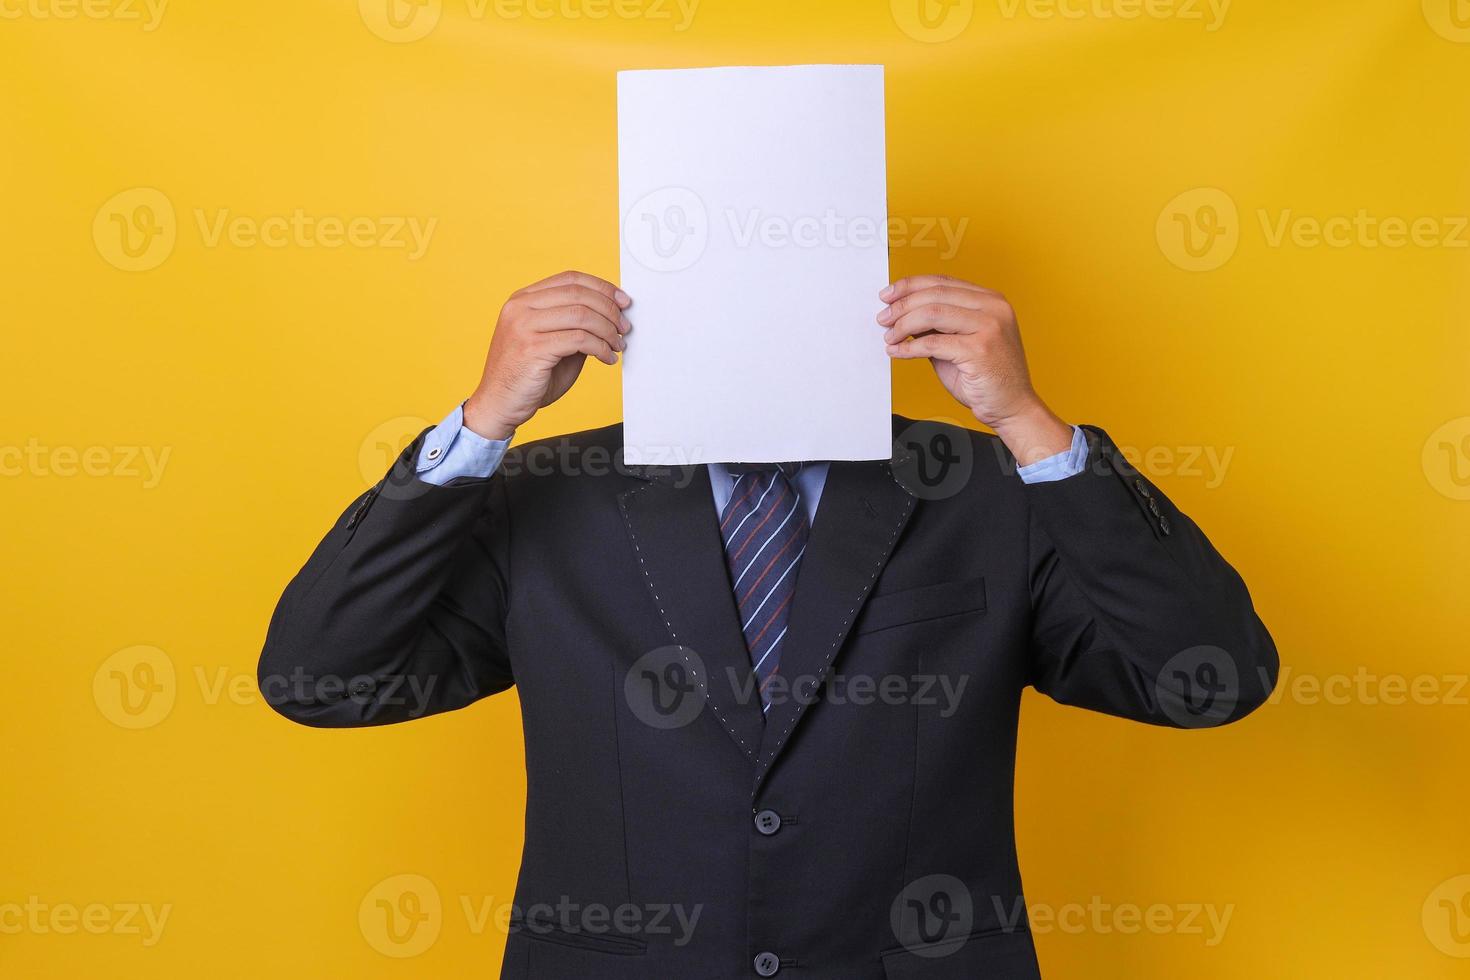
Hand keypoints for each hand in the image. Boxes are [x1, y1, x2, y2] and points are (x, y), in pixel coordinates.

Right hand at [464, 270, 631, 439]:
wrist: (498, 405)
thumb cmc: (526, 377)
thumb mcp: (553, 343)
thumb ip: (574, 325)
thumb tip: (611, 315)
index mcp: (523, 299)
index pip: (569, 278)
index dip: (601, 287)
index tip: (622, 301)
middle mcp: (520, 307)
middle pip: (578, 293)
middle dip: (610, 310)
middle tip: (624, 327)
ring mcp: (523, 326)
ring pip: (581, 315)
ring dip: (608, 330)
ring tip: (618, 345)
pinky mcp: (532, 348)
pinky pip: (579, 339)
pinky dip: (600, 348)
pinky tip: (606, 358)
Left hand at [878, 274, 1072, 465]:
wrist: (1012, 406)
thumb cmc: (985, 377)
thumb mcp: (958, 342)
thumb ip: (936, 325)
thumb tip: (901, 314)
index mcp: (990, 300)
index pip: (943, 281)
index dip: (911, 285)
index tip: (888, 295)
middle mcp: (993, 307)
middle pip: (935, 294)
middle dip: (901, 306)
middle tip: (883, 318)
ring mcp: (989, 327)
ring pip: (932, 313)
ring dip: (903, 325)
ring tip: (889, 337)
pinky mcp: (980, 350)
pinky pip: (933, 343)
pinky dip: (909, 348)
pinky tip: (897, 352)